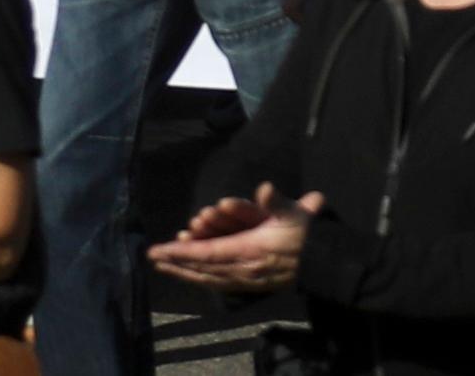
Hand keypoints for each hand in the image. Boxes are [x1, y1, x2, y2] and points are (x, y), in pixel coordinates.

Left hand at [146, 196, 313, 291]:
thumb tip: (264, 188)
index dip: (181, 252)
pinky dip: (199, 279)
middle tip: (152, 257)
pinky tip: (191, 277)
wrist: (322, 264)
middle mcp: (242, 269)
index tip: (158, 250)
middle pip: (201, 268)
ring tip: (164, 267)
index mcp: (248, 251)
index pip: (206, 253)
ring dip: (183, 272)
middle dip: (175, 263)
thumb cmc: (305, 235)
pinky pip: (216, 284)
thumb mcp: (294, 214)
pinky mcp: (248, 285)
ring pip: (206, 279)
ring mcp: (244, 280)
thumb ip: (276, 202)